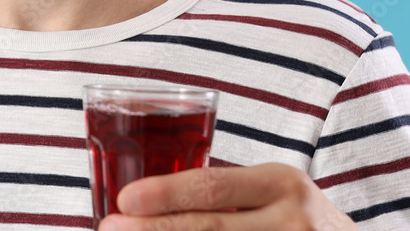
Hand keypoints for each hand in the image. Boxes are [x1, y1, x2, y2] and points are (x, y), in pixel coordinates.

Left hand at [98, 163, 358, 230]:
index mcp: (283, 183)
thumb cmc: (299, 220)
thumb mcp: (276, 193)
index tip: (124, 199)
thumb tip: (146, 205)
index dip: (165, 194)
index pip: (213, 186)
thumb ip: (229, 196)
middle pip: (211, 229)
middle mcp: (292, 222)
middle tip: (110, 229)